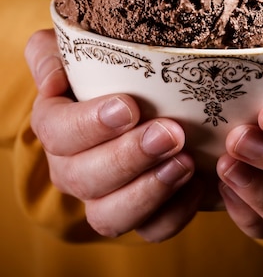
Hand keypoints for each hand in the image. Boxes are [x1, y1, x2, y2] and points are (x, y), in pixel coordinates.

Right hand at [26, 29, 204, 241]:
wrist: (146, 95)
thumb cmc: (105, 67)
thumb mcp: (75, 46)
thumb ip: (52, 53)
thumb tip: (52, 79)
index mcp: (55, 125)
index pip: (56, 132)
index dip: (90, 124)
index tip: (128, 107)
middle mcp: (72, 168)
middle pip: (85, 177)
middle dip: (128, 157)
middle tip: (169, 133)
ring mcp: (105, 196)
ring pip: (110, 216)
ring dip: (149, 191)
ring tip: (183, 162)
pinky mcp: (140, 213)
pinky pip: (151, 230)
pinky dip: (174, 213)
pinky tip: (197, 182)